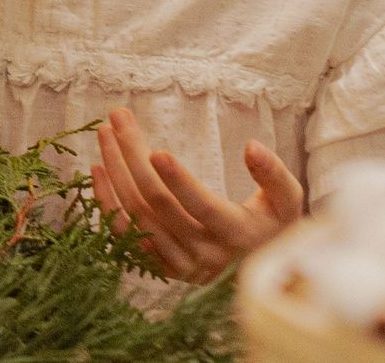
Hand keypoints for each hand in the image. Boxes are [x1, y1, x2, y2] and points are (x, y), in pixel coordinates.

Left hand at [90, 107, 303, 280]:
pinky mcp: (158, 267)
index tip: (156, 150)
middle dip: (133, 156)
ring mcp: (177, 263)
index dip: (179, 181)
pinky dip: (106, 202)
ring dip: (115, 172)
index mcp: (236, 235)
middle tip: (118, 118)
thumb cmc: (272, 224)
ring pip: (136, 216)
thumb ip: (274, 173)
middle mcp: (204, 255)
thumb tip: (252, 146)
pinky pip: (123, 235)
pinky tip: (97, 170)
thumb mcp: (287, 199)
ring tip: (105, 134)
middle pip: (158, 203)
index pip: (202, 207)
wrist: (257, 267)